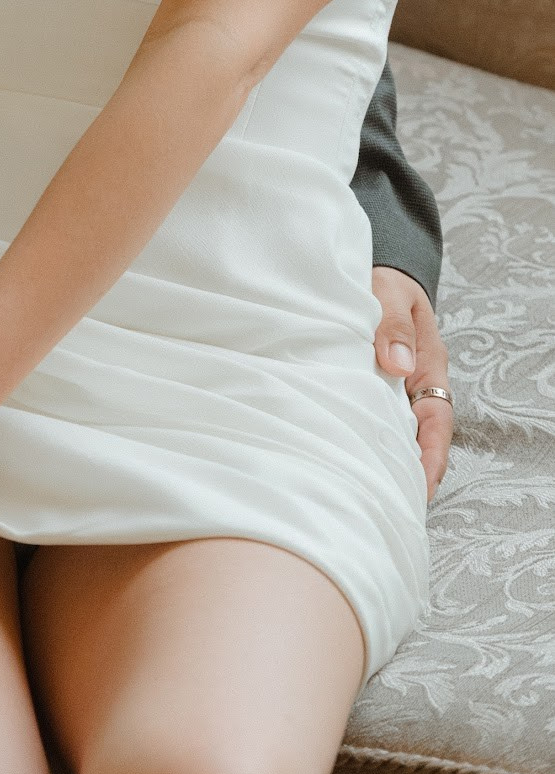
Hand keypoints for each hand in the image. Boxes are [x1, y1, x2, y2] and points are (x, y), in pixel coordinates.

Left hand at [371, 265, 452, 498]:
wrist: (373, 272)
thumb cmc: (386, 282)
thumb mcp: (391, 293)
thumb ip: (393, 323)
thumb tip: (398, 364)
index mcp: (427, 367)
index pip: (436, 423)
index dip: (430, 458)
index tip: (420, 486)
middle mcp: (411, 385)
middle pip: (413, 438)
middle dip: (402, 472)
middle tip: (381, 501)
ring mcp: (388, 388)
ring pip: (388, 431)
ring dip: (378, 456)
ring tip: (356, 488)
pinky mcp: (364, 385)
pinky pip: (365, 416)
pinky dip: (358, 434)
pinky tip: (336, 451)